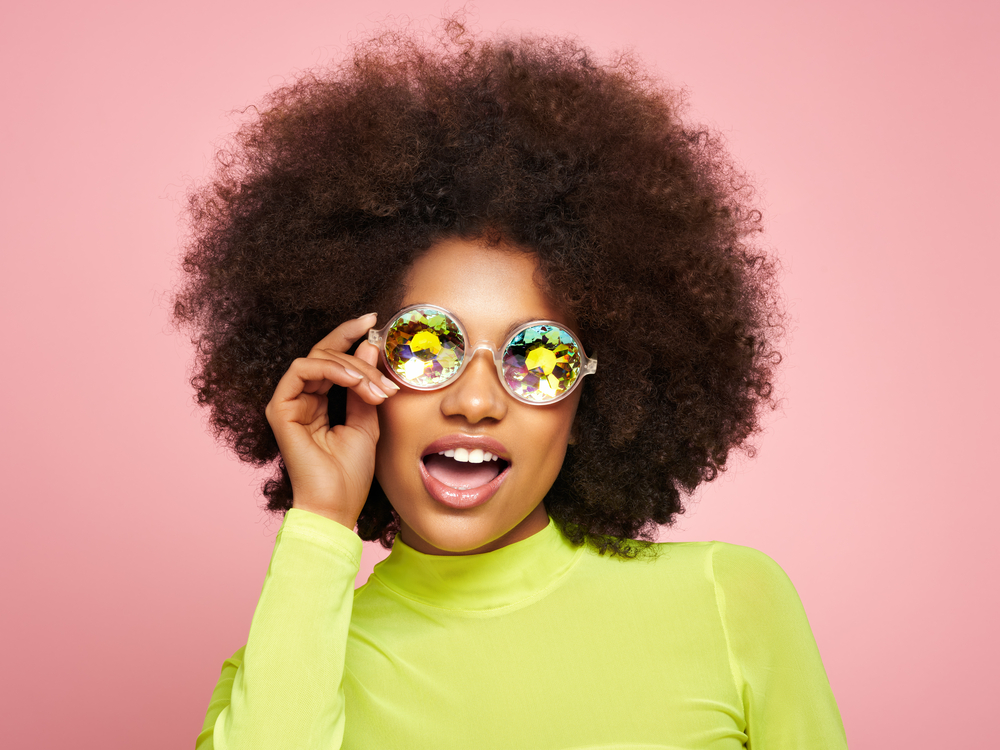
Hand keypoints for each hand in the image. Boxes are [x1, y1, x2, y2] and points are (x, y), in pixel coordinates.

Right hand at [264, 313, 398, 528]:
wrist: (337, 504)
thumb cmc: (351, 472)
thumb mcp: (369, 421)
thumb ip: (366, 386)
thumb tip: (369, 347)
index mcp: (320, 401)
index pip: (333, 358)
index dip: (350, 335)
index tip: (375, 320)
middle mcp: (301, 398)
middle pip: (325, 352)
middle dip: (358, 351)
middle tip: (385, 366)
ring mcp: (288, 402)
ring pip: (317, 358)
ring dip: (352, 366)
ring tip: (375, 387)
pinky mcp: (280, 409)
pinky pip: (302, 370)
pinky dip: (332, 369)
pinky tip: (355, 382)